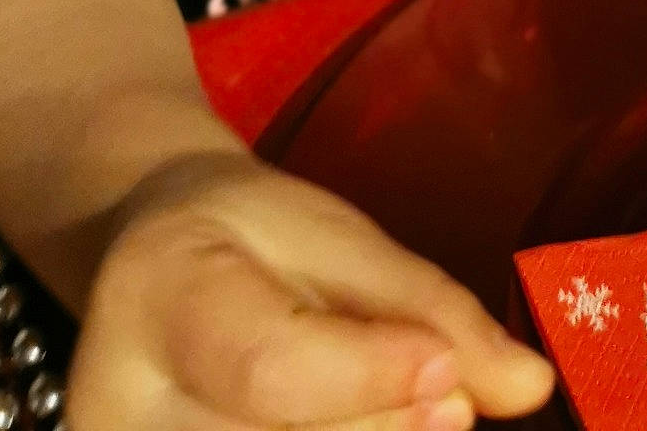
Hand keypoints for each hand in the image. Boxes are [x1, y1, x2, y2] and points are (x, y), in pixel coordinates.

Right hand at [67, 149, 556, 429]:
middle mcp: (117, 411)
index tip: (446, 372)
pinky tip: (374, 425)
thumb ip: (429, 310)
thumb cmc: (254, 235)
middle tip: (447, 399)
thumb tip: (529, 387)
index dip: (368, 377)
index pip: (268, 370)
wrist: (153, 259)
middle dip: (386, 428)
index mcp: (159, 293)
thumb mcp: (339, 236)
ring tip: (410, 411)